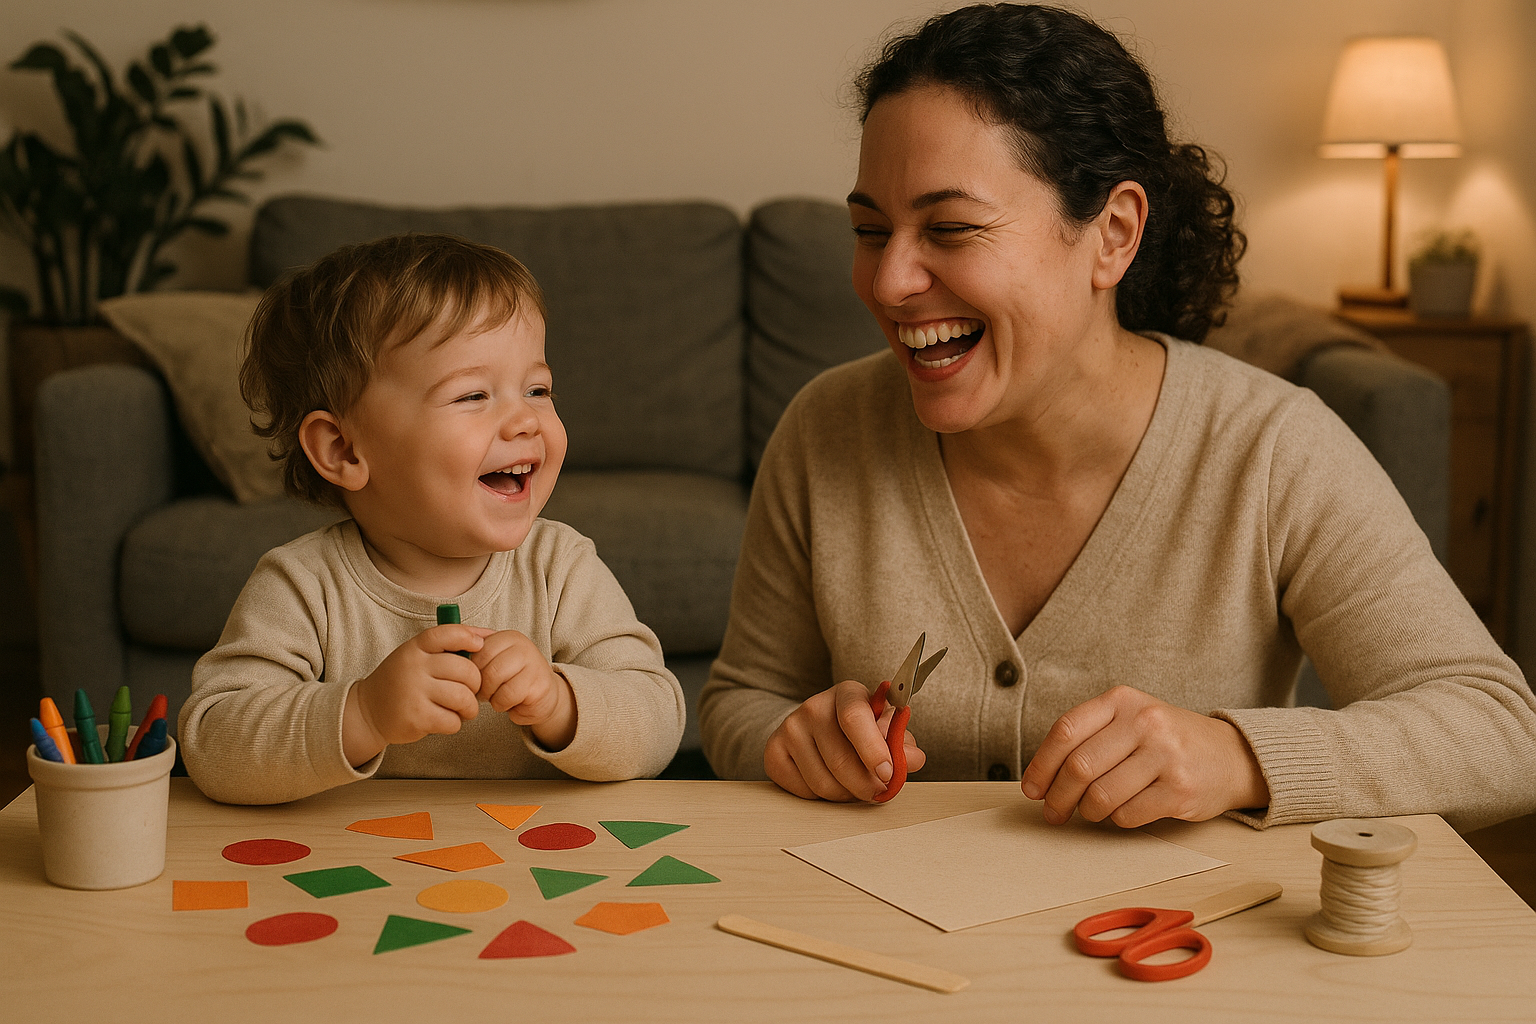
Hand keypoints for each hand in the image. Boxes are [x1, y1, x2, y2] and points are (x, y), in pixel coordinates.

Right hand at [343, 624, 484, 764]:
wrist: (368, 711)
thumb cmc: (403, 680)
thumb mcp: (419, 655)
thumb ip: (450, 644)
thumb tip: (490, 634)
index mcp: (416, 647)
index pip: (448, 634)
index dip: (469, 637)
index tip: (480, 646)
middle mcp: (414, 666)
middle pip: (466, 670)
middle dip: (476, 684)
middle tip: (470, 691)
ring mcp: (414, 692)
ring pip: (462, 697)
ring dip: (469, 707)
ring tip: (464, 709)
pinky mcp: (416, 718)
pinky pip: (452, 720)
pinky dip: (455, 723)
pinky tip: (446, 719)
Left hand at [472, 629, 576, 750]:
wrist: (544, 696)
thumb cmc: (512, 679)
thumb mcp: (493, 662)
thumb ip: (474, 653)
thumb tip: (446, 647)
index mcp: (508, 637)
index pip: (477, 649)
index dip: (471, 668)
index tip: (476, 677)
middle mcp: (522, 646)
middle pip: (484, 664)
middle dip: (480, 683)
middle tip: (485, 691)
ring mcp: (533, 664)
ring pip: (494, 679)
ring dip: (490, 695)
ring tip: (497, 695)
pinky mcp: (539, 684)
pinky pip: (507, 696)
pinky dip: (502, 704)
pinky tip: (509, 702)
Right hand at [764, 679, 925, 800]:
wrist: (816, 727)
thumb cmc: (858, 730)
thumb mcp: (884, 728)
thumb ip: (902, 744)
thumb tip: (914, 758)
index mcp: (847, 694)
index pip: (855, 718)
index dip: (873, 751)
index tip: (888, 774)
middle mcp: (814, 706)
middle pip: (840, 760)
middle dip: (866, 786)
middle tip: (878, 791)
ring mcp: (790, 728)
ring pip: (823, 783)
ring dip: (846, 795)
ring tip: (853, 786)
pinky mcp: (773, 751)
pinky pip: (803, 791)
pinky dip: (822, 798)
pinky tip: (829, 781)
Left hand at [1020, 685, 1268, 827]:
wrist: (1230, 756)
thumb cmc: (1166, 740)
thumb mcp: (1129, 719)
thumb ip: (1088, 738)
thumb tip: (1039, 780)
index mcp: (1123, 700)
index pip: (1066, 731)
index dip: (1041, 765)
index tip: (1032, 789)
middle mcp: (1145, 722)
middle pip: (1079, 767)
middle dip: (1058, 797)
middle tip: (1053, 813)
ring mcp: (1165, 755)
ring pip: (1101, 796)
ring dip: (1088, 812)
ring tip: (1091, 811)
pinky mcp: (1180, 790)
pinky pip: (1127, 815)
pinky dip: (1117, 820)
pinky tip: (1123, 812)